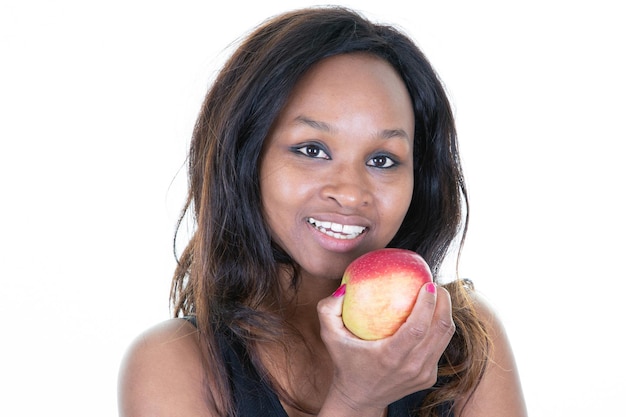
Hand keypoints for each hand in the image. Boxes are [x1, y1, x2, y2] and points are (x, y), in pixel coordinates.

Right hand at [317, 282, 454, 410]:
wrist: (358, 398)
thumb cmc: (344, 362)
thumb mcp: (330, 336)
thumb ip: (328, 310)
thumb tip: (345, 287)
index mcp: (390, 356)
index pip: (417, 327)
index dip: (428, 304)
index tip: (428, 284)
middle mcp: (411, 367)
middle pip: (439, 329)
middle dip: (444, 302)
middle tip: (435, 284)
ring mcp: (423, 374)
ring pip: (444, 338)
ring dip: (445, 313)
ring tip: (438, 295)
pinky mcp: (428, 377)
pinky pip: (439, 347)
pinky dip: (438, 328)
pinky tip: (431, 314)